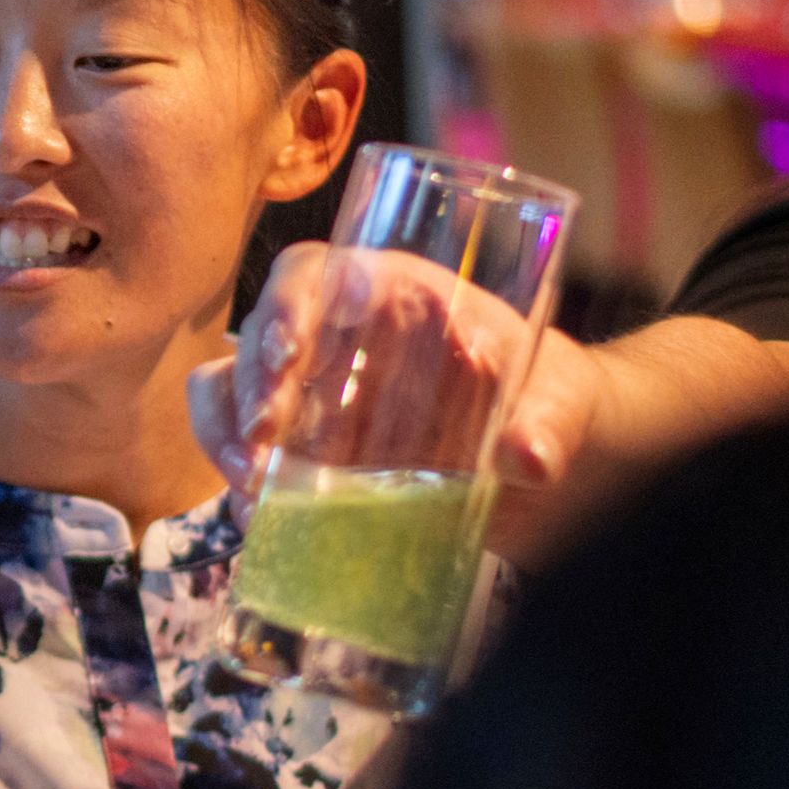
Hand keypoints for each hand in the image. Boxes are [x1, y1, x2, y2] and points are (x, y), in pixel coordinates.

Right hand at [192, 242, 594, 512]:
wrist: (543, 457)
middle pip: (257, 339)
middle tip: (264, 440)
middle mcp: (337, 339)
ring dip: (225, 434)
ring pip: (228, 394)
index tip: (288, 354)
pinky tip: (261, 514)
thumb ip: (550, 423)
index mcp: (391, 295)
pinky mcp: (303, 454)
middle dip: (249, 388)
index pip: (312, 275)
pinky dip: (240, 484)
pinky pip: (243, 455)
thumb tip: (529, 458)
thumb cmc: (549, 401)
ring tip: (253, 484)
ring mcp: (311, 398)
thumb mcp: (562, 401)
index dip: (286, 306)